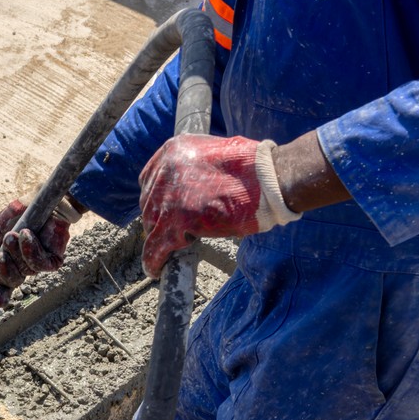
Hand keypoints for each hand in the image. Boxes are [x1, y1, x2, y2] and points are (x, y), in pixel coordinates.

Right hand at [0, 198, 76, 305]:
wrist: (40, 199)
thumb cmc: (19, 213)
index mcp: (9, 262)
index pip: (3, 286)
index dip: (0, 295)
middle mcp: (23, 266)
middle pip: (12, 282)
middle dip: (3, 269)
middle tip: (0, 254)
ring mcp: (38, 263)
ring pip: (24, 271)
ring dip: (15, 253)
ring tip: (14, 234)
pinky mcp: (53, 258)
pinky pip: (39, 264)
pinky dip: (30, 250)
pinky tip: (26, 235)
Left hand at [137, 135, 301, 276]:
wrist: (270, 179)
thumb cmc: (254, 168)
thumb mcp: (215, 154)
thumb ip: (196, 167)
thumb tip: (189, 187)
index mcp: (174, 150)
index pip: (149, 179)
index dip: (156, 197)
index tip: (163, 209)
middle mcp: (165, 170)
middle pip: (148, 203)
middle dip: (158, 218)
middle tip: (173, 231)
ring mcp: (168, 196)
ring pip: (151, 226)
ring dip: (160, 238)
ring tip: (171, 249)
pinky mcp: (177, 222)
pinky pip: (155, 248)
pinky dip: (154, 261)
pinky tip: (157, 270)